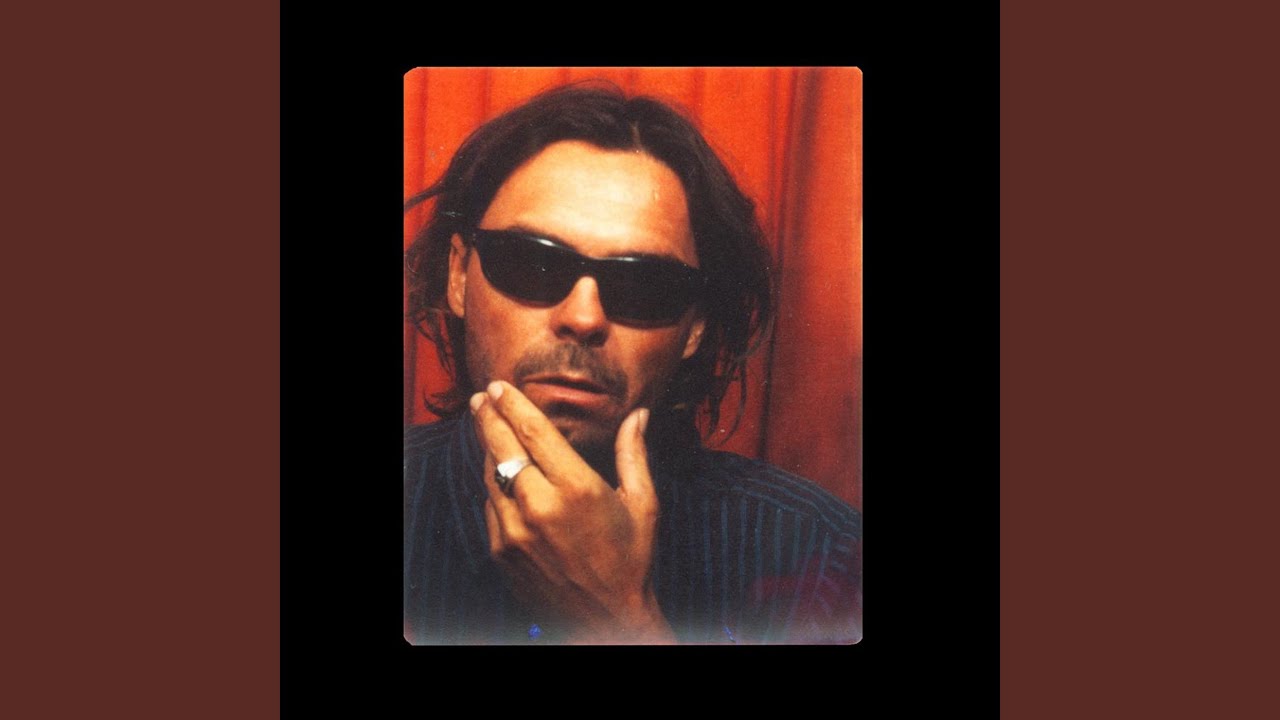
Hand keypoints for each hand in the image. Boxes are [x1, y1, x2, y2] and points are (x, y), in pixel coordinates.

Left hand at [470, 380, 674, 643]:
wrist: (605, 620)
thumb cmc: (631, 561)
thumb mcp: (643, 505)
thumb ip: (634, 455)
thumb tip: (638, 415)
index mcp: (577, 488)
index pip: (533, 430)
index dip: (512, 403)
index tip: (499, 386)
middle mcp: (540, 505)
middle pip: (502, 446)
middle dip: (488, 416)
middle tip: (481, 398)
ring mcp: (515, 530)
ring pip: (491, 475)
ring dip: (488, 449)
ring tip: (488, 430)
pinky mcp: (502, 551)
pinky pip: (490, 507)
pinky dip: (495, 487)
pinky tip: (503, 477)